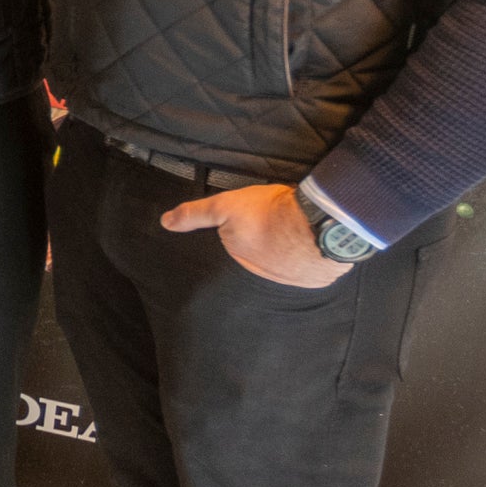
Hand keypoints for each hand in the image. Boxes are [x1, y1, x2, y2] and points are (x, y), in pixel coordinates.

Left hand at [161, 183, 347, 287]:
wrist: (320, 222)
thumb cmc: (272, 212)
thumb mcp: (226, 206)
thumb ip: (195, 215)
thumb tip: (165, 223)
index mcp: (240, 259)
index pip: (236, 248)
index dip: (244, 232)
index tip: (255, 222)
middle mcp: (263, 276)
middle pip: (261, 258)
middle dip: (265, 244)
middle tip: (275, 224)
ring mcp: (291, 280)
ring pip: (285, 266)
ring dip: (289, 253)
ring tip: (295, 233)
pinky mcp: (316, 279)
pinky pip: (310, 271)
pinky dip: (310, 260)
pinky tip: (313, 244)